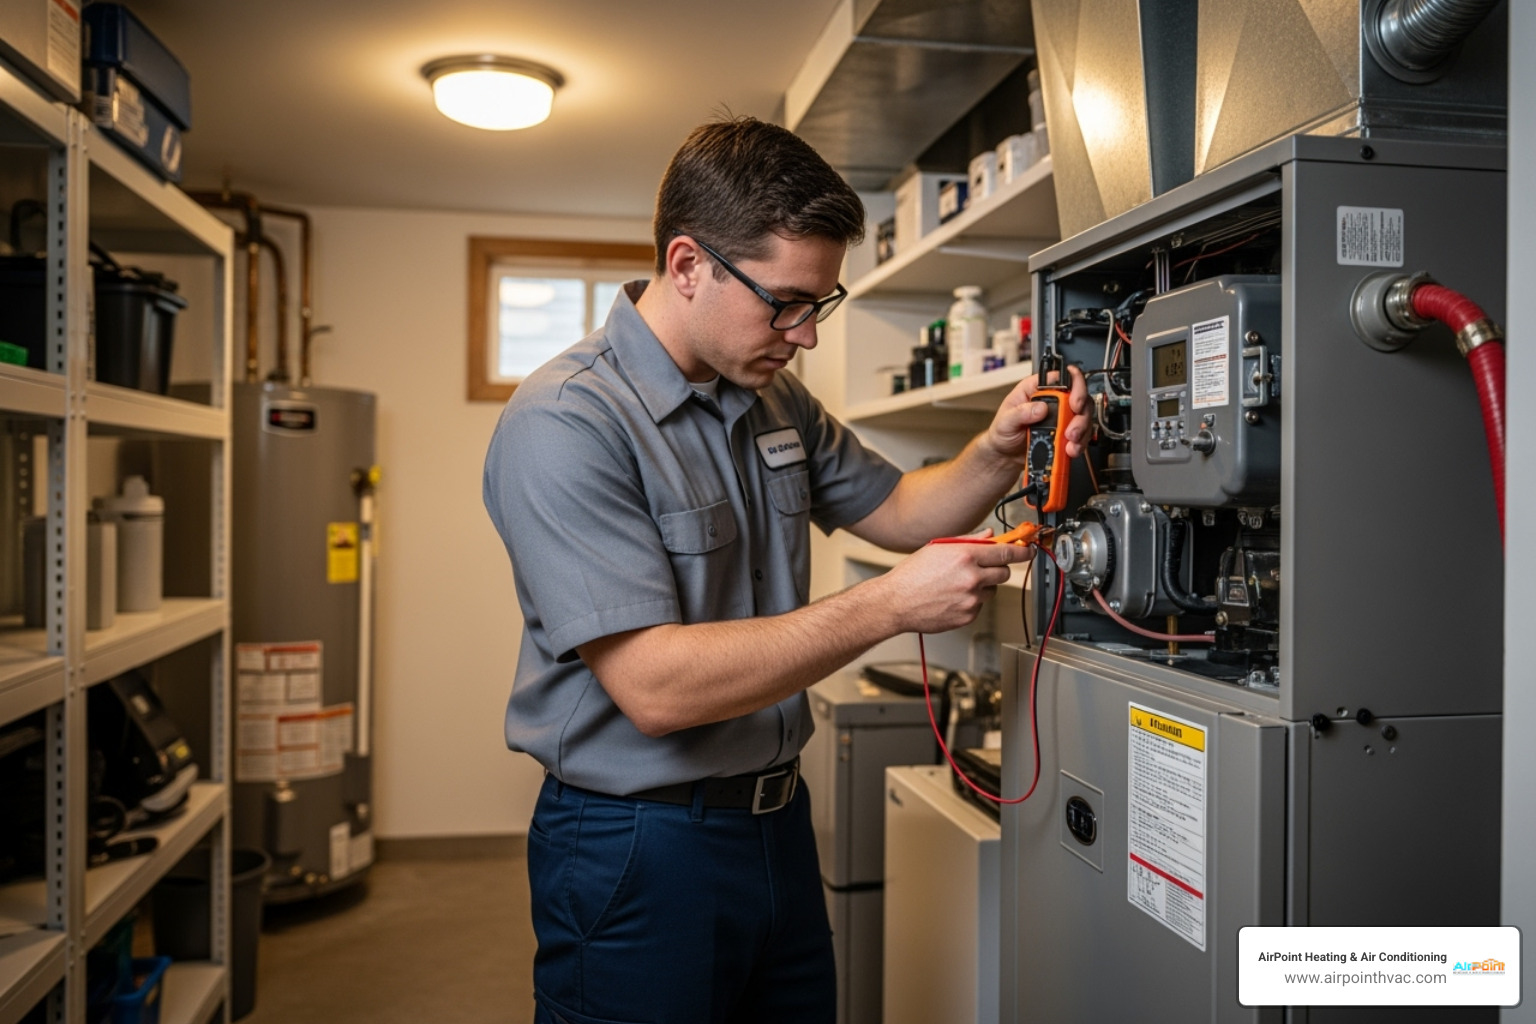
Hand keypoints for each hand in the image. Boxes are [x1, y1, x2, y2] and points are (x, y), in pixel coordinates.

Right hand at [875, 532, 1033, 634]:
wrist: (896, 602)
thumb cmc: (912, 574)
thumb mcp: (938, 548)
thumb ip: (968, 541)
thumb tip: (990, 536)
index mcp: (964, 556)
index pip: (1005, 552)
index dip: (1021, 551)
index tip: (1028, 550)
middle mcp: (971, 577)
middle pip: (1004, 572)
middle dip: (997, 569)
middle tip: (982, 568)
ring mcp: (971, 598)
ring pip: (992, 590)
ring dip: (982, 586)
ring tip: (957, 585)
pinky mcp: (968, 615)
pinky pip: (980, 605)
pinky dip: (971, 601)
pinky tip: (951, 597)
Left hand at [986, 364, 1089, 460]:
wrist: (1004, 455)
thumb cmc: (1002, 431)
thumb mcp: (1005, 420)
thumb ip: (1021, 413)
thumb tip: (1040, 407)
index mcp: (1036, 388)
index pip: (1062, 377)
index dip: (1075, 385)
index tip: (1074, 402)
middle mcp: (1052, 400)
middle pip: (1079, 397)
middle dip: (1080, 414)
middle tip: (1071, 429)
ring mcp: (1061, 416)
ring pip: (1083, 416)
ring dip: (1081, 430)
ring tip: (1070, 442)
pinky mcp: (1065, 432)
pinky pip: (1081, 434)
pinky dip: (1079, 443)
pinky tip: (1070, 449)